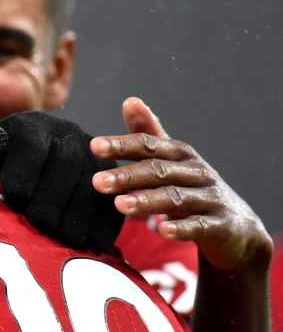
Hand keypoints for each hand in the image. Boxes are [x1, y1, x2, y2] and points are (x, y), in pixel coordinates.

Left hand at [0, 111, 121, 252]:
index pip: (31, 147)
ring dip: (81, 213)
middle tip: (42, 224)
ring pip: (93, 181)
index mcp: (31, 127)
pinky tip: (95, 243)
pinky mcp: (110, 176)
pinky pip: (113, 197)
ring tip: (67, 239)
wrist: (35, 153)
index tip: (14, 200)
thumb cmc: (2, 160)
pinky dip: (105, 222)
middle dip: (54, 198)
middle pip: (66, 164)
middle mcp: (66, 134)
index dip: (23, 176)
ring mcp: (91, 155)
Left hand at [91, 98, 271, 271]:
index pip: (150, 145)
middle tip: (97, 181)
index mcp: (181, 154)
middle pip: (159, 170)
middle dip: (128, 175)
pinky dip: (181, 228)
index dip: (123, 145)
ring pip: (176, 197)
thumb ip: (150, 134)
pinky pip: (199, 226)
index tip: (95, 146)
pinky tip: (160, 230)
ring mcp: (210, 197)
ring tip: (118, 205)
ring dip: (147, 200)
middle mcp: (197, 171)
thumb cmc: (193, 187)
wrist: (236, 225)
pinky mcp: (220, 224)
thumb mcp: (172, 160)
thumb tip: (130, 101)